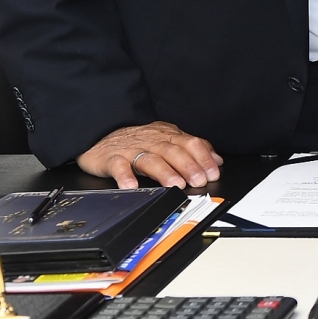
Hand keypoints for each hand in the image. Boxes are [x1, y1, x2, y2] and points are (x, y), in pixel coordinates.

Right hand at [77, 122, 222, 189]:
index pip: (190, 143)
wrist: (100, 132)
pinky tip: (132, 186)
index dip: (203, 158)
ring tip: (175, 185)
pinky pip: (118, 166)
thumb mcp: (167, 138)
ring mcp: (131, 149)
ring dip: (164, 172)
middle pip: (173, 152)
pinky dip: (125, 177)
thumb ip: (192, 148)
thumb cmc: (137, 139)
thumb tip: (217, 159)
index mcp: (167, 135)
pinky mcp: (111, 158)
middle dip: (188, 166)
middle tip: (199, 181)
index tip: (213, 173)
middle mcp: (151, 141)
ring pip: (150, 160)